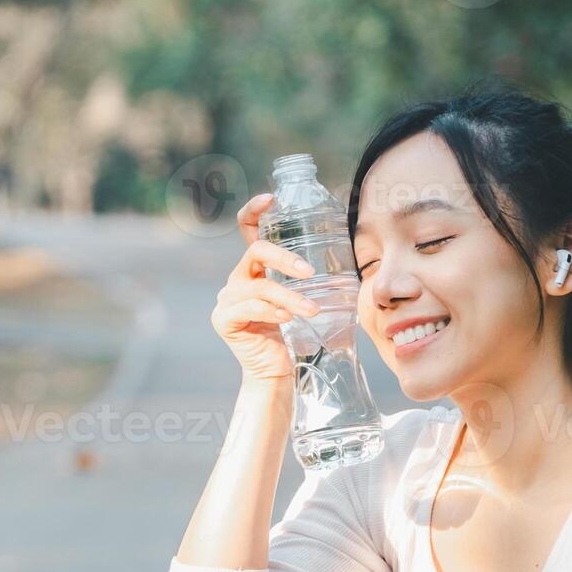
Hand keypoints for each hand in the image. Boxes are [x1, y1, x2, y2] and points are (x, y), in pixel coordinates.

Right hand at [211, 193, 323, 384]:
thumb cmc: (291, 334)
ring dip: (289, 297)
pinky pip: (249, 308)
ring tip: (312, 310)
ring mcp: (227, 299)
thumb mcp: (298, 300)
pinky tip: (287, 318)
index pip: (246, 231)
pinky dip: (271, 312)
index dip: (253, 211)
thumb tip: (347, 258)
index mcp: (253, 270)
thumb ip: (303, 280)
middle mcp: (237, 279)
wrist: (274, 371)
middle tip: (309, 273)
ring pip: (260, 287)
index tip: (271, 199)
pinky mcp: (224, 319)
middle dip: (285, 259)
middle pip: (256, 252)